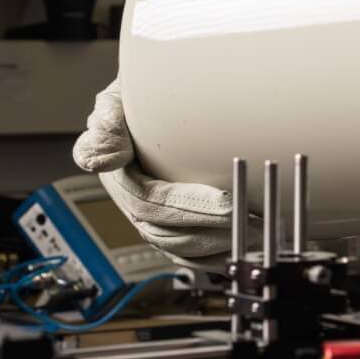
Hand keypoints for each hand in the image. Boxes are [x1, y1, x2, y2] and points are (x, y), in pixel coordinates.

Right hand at [73, 79, 237, 262]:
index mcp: (120, 177)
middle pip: (168, 232)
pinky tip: (243, 255)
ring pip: (181, 248)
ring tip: (257, 240)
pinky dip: (216, 259)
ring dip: (219, 249)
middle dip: (214, 233)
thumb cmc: (139, 100)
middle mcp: (134, 204)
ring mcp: (153, 219)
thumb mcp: (118, 99)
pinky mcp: (173, 227)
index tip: (227, 203)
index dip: (188, 207)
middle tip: (255, 225)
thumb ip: (108, 120)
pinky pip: (191, 255)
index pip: (149, 202)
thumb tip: (103, 157)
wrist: (151, 100)